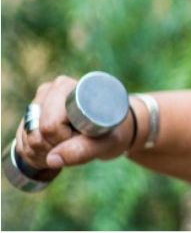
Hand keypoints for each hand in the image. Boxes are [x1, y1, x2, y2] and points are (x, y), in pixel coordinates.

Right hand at [15, 76, 132, 170]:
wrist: (110, 130)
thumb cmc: (111, 133)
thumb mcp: (105, 143)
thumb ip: (82, 151)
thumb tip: (52, 159)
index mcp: (68, 88)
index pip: (51, 125)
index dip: (63, 140)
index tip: (81, 138)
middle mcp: (48, 91)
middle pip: (35, 133)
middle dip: (54, 147)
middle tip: (76, 144)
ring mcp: (37, 104)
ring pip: (27, 140)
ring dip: (45, 153)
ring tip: (68, 146)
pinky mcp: (30, 118)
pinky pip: (22, 144)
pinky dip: (36, 154)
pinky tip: (54, 149)